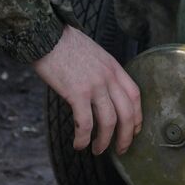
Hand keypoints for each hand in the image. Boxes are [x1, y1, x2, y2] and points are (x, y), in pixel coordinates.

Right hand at [33, 25, 141, 155]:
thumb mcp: (94, 54)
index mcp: (114, 67)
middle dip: (126, 136)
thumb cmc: (65, 44)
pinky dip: (83, 138)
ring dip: (104, 141)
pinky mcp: (77, 93)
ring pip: (109, 121)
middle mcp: (108, 77)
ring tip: (97, 150)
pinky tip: (78, 144)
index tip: (134, 130)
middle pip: (127, 113)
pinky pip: (85, 123)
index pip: (135, 95)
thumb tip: (101, 94)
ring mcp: (94, 85)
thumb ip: (102, 73)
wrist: (47, 35)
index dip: (137, 116)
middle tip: (120, 149)